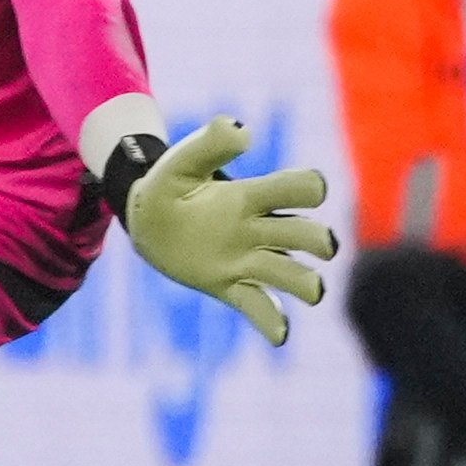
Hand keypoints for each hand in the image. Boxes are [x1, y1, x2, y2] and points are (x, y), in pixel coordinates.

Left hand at [119, 117, 337, 346]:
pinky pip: (261, 308)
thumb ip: (208, 144)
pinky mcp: (232, 285)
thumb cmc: (169, 187)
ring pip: (296, 276)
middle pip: (310, 235)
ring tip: (306, 286)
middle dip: (318, 239)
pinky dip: (273, 322)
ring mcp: (249, 260)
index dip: (310, 187)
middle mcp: (260, 229)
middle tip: (310, 240)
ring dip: (306, 282)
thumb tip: (242, 130)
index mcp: (252, 196)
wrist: (148, 222)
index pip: (301, 189)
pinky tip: (279, 334)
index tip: (306, 189)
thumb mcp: (179, 163)